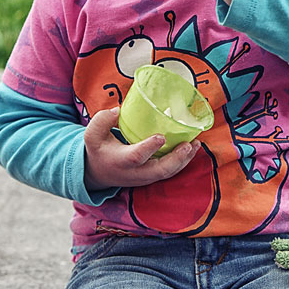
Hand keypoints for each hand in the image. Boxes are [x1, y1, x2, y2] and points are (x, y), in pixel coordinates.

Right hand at [84, 107, 200, 190]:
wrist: (98, 173)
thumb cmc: (99, 149)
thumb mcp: (92, 134)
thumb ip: (102, 120)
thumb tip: (118, 110)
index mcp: (120, 161)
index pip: (136, 157)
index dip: (149, 148)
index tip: (161, 136)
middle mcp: (135, 173)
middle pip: (159, 171)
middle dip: (175, 159)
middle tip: (188, 145)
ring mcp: (145, 177)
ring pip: (167, 173)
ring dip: (184, 160)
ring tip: (196, 144)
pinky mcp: (152, 177)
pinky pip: (170, 172)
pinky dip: (183, 162)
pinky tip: (192, 148)